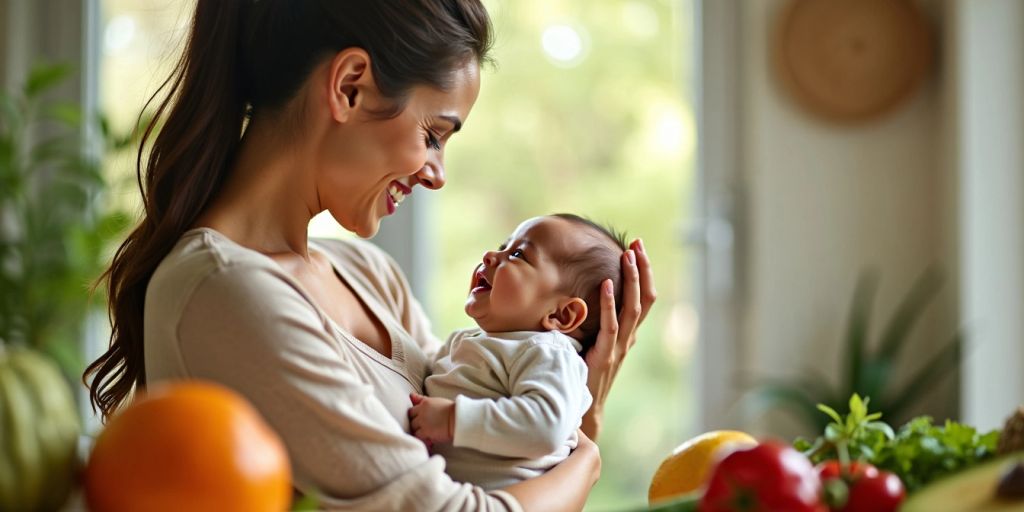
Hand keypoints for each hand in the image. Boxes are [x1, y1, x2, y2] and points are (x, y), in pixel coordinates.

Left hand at [408, 393, 454, 447]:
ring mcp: (422, 422)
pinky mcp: (425, 431)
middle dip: (415, 424)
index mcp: (425, 403)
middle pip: (411, 419)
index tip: (419, 420)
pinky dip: (422, 438)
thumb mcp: (435, 401)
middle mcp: (421, 411)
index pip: (412, 410)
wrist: (459, 418)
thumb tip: (411, 395)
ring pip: (413, 428)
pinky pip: (418, 436)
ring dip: (418, 432)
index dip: (414, 416)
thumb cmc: (451, 410)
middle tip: (422, 428)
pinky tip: (429, 440)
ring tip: (427, 434)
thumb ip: (422, 399)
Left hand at [582, 239, 655, 439]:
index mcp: (628, 333)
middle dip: (643, 269)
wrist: (584, 408)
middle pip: (646, 298)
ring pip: (634, 308)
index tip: (636, 248)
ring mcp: (620, 347)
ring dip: (631, 280)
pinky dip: (608, 303)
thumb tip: (579, 292)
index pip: (644, 297)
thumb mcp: (593, 341)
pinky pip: (611, 326)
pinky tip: (604, 283)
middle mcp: (629, 338)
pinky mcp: (606, 356)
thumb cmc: (585, 372)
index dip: (644, 272)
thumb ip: (594, 321)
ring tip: (627, 256)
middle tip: (637, 244)